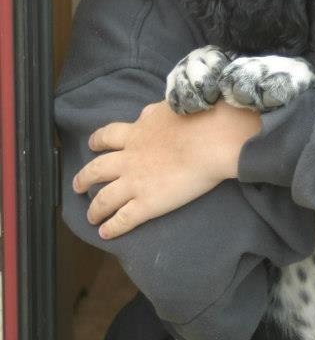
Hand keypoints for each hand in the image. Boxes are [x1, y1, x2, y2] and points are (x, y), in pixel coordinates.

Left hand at [72, 100, 259, 238]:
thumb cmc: (198, 119)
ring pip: (104, 198)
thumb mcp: (168, 106)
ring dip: (95, 209)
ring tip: (91, 217)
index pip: (108, 136)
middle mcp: (128, 158)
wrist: (211, 140)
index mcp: (136, 132)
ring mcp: (134, 183)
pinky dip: (111, 227)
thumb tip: (148, 114)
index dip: (97, 142)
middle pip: (97, 169)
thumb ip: (154, 113)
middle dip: (85, 178)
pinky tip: (104, 233)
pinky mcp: (146, 204)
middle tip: (78, 186)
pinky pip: (122, 219)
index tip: (93, 145)